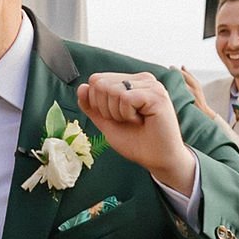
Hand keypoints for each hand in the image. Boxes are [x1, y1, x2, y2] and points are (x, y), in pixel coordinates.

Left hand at [75, 71, 192, 194]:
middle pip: (100, 83)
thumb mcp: (107, 122)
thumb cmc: (137, 142)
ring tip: (135, 121)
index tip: (116, 117)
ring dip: (118, 114)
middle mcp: (142, 79)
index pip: (96, 80)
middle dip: (106, 109)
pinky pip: (125, 98)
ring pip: (112, 90)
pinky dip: (127, 114)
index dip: (96, 102)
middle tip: (126, 120)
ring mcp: (151, 85)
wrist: (157, 160)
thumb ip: (92, 106)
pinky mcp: (157, 95)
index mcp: (131, 81)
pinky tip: (141, 121)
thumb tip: (81, 87)